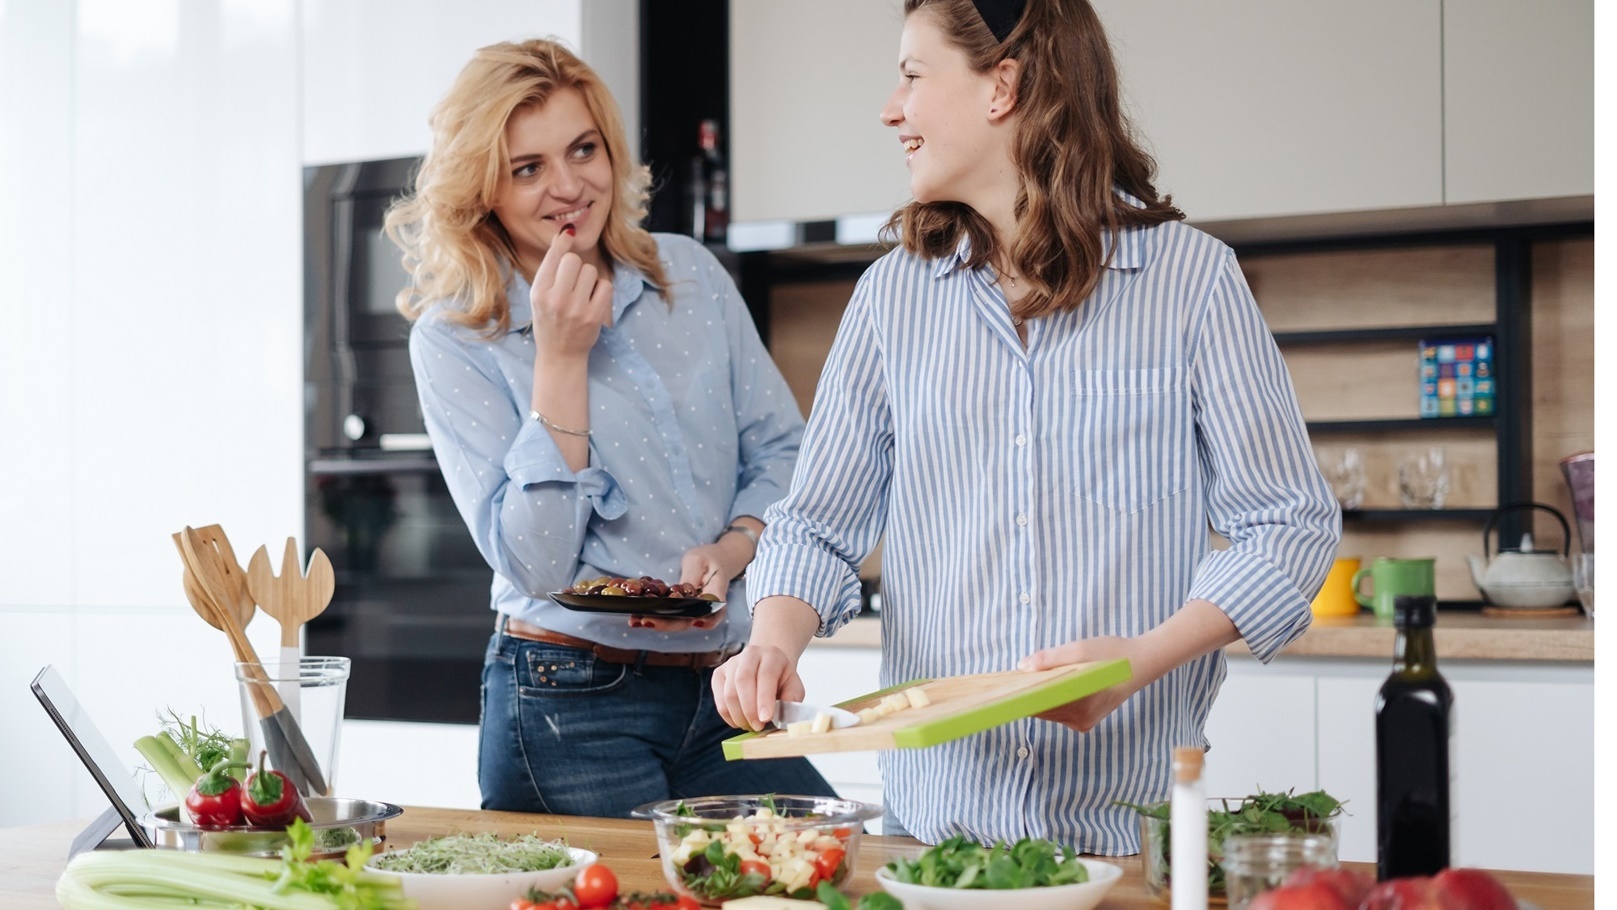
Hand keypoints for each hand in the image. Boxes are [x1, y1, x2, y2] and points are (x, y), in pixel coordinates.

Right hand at [529, 227, 612, 362]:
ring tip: (581, 294)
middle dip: (575, 267)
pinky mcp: (594, 316)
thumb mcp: (540, 295)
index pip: (554, 257)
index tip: (570, 232)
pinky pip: (605, 285)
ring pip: (590, 271)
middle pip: (574, 260)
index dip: (564, 241)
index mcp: (538, 291)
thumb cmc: (549, 320)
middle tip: (572, 282)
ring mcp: (575, 308)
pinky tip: (592, 300)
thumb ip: (550, 268)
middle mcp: (555, 299)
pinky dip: (601, 290)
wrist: (560, 354)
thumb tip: (565, 234)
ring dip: (589, 279)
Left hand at [628, 533, 751, 632]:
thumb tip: (681, 592)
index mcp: (715, 595)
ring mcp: (692, 611)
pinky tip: (635, 617)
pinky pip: (669, 616)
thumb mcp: (698, 561)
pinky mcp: (681, 610)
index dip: (707, 621)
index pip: (714, 612)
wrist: (714, 560)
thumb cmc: (709, 558)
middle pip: (689, 621)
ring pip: (676, 622)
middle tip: (646, 621)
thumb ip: (690, 577)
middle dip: (667, 624)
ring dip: (656, 623)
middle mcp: (705, 608)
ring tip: (635, 621)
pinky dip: (654, 617)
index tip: (695, 622)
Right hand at [712, 644, 804, 731]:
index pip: (766, 674)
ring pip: (729, 692)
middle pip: (743, 680)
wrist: (768, 667)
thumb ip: (791, 699)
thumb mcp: (794, 687)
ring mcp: (731, 663)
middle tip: (757, 727)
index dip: (764, 698)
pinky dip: (728, 715)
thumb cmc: (781, 680)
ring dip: (739, 715)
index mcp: (772, 655)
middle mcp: (750, 654)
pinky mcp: (719, 674)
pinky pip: (719, 699)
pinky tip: (739, 721)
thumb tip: (783, 716)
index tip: (765, 719)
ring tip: (750, 726)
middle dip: (749, 709)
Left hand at [1018, 635, 1156, 732]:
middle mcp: (1081, 720)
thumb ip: (1050, 658)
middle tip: (1014, 677)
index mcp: (1080, 704)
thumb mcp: (1079, 649)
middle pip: (1041, 709)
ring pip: (1049, 711)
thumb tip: (1022, 667)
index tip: (1004, 686)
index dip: (1019, 695)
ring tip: (1031, 678)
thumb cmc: (1112, 653)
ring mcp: (1084, 723)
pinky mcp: (1085, 721)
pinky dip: (1051, 699)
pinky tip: (1049, 684)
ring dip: (1039, 696)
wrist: (1142, 663)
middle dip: (1028, 694)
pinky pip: (1059, 712)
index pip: (1038, 705)